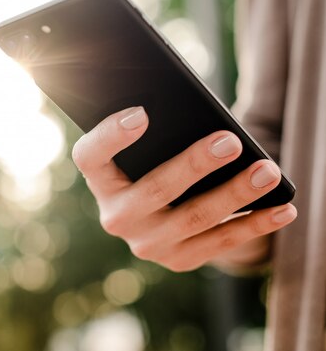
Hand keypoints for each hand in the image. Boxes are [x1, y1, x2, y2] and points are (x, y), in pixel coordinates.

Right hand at [72, 106, 296, 271]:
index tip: (141, 113)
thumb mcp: (147, 149)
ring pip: (194, 218)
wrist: (164, 214)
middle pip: (154, 190)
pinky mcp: (177, 259)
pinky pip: (219, 243)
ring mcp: (146, 242)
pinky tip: (281, 208)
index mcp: (101, 179)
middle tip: (230, 142)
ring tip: (267, 171)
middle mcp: (116, 215)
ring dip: (235, 194)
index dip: (110, 136)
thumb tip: (202, 119)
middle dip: (195, 165)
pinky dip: (254, 224)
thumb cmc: (156, 162)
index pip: (90, 156)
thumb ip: (160, 132)